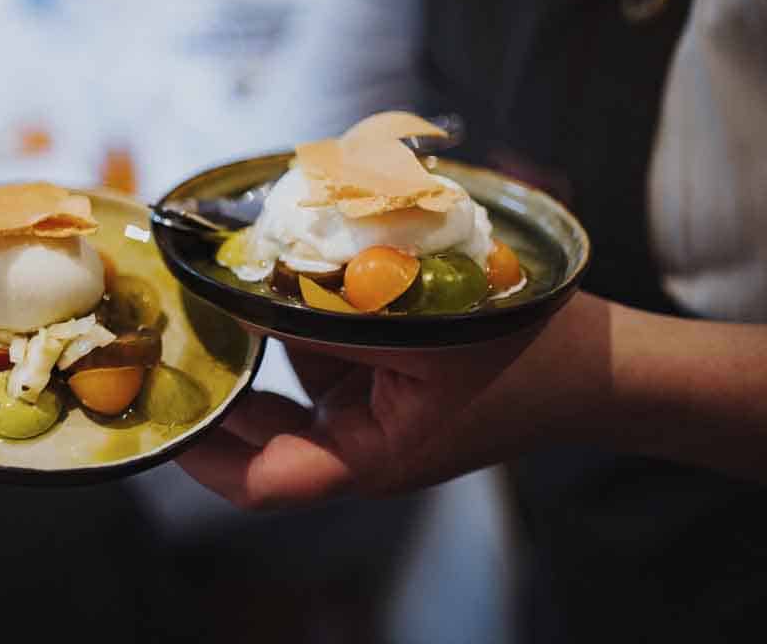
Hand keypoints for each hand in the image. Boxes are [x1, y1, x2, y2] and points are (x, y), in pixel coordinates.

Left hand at [177, 292, 613, 507]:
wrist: (602, 360)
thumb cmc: (527, 354)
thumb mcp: (421, 329)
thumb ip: (328, 314)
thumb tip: (242, 290)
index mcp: (370, 457)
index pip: (264, 481)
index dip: (205, 457)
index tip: (165, 417)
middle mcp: (360, 441)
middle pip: (261, 438)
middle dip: (213, 396)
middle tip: (164, 348)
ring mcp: (370, 409)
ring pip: (284, 392)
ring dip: (246, 353)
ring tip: (195, 310)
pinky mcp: (383, 376)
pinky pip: (316, 357)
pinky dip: (290, 327)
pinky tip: (262, 286)